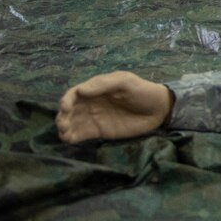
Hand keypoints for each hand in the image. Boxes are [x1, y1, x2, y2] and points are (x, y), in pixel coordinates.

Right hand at [56, 70, 173, 142]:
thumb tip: (80, 91)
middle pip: (69, 110)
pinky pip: (81, 134)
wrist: (158, 109)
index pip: (74, 93)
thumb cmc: (142, 91)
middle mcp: (91, 103)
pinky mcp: (99, 131)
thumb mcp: (125, 82)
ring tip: (64, 133)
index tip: (65, 108)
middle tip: (63, 124)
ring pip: (72, 122)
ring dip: (64, 127)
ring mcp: (94, 118)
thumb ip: (103, 84)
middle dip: (62, 116)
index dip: (67, 100)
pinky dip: (71, 137)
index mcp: (95, 88)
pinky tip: (69, 139)